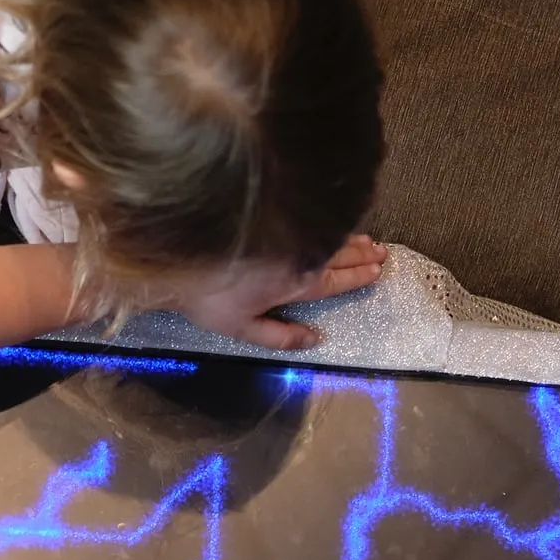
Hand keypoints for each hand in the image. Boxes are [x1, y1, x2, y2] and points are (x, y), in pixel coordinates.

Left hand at [169, 235, 388, 349]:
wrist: (177, 260)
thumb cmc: (206, 298)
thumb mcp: (242, 328)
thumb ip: (280, 336)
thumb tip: (315, 340)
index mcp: (292, 284)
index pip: (333, 280)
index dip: (356, 276)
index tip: (377, 270)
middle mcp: (294, 257)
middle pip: (336, 255)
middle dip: (361, 254)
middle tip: (382, 252)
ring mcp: (286, 237)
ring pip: (325, 236)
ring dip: (349, 239)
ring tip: (368, 240)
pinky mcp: (273, 223)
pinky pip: (309, 220)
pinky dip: (327, 222)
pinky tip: (335, 224)